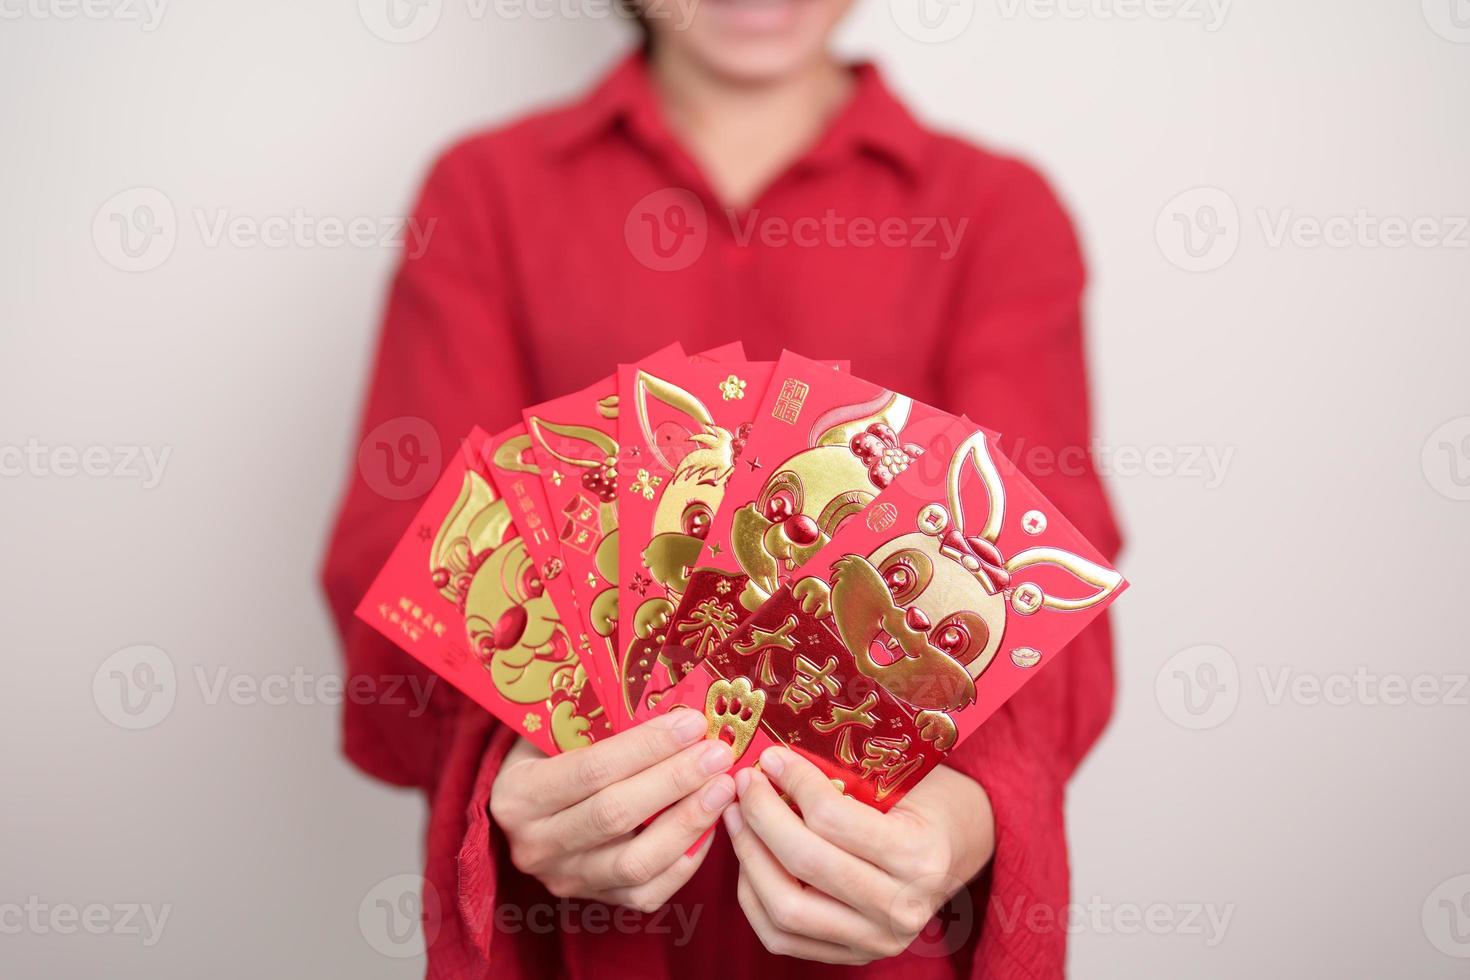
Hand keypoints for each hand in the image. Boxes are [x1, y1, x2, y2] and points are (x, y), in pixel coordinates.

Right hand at [489, 709, 734, 911]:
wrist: (522, 813)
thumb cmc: (546, 758)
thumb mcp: (556, 733)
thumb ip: (602, 726)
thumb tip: (678, 711)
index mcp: (517, 794)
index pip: (592, 769)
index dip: (647, 747)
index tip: (693, 724)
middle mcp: (536, 844)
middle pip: (616, 815)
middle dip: (675, 781)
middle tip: (718, 754)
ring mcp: (564, 879)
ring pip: (636, 862)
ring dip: (688, 822)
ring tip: (724, 789)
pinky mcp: (594, 901)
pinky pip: (648, 892)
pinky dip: (685, 861)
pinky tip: (709, 828)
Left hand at [725, 746, 993, 963]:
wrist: (957, 848)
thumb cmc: (926, 802)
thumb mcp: (901, 778)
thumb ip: (843, 775)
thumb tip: (773, 763)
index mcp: (918, 856)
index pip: (834, 819)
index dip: (793, 782)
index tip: (770, 758)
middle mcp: (900, 907)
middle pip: (805, 864)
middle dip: (762, 818)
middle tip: (744, 784)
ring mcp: (875, 940)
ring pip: (786, 907)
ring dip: (749, 857)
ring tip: (737, 817)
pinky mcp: (851, 954)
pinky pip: (781, 936)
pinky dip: (754, 896)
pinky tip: (748, 858)